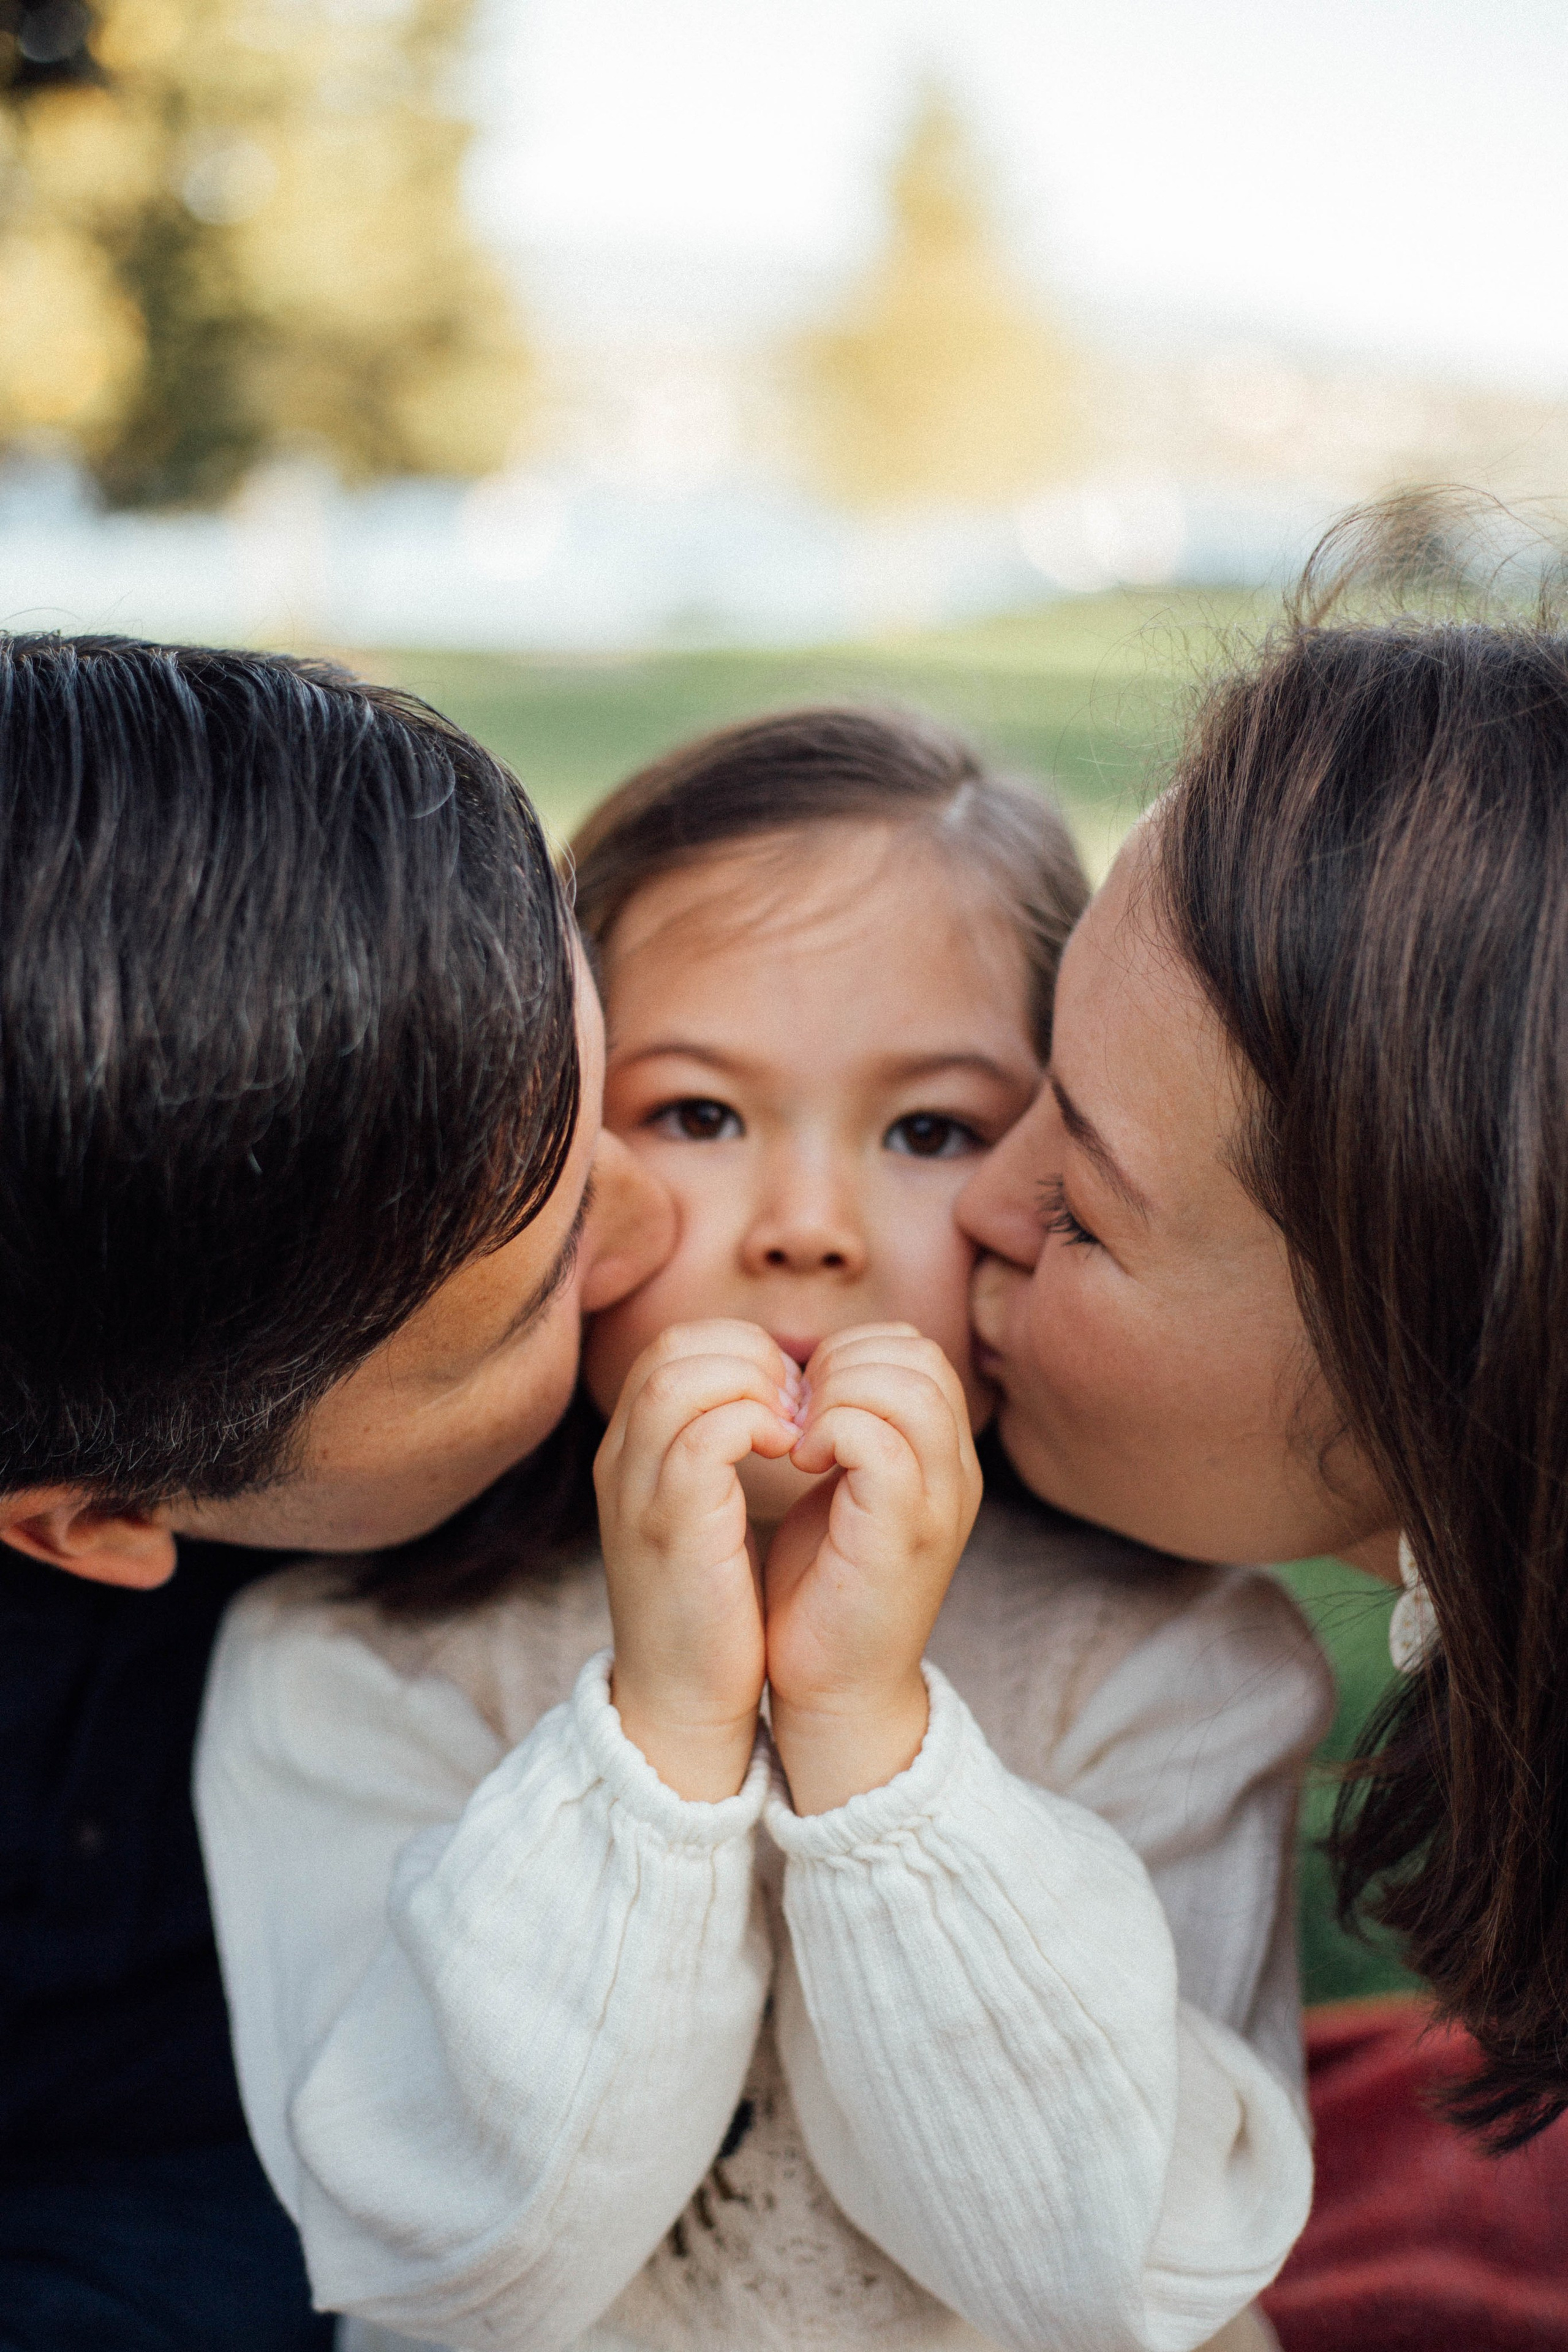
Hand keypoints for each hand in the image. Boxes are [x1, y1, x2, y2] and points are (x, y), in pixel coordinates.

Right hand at [596, 1320, 802, 1800]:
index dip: (741, 1350)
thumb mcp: (703, 1512)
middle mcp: (622, 1460)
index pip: (674, 1347)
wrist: (683, 1702)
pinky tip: (791, 1454)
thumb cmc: (712, 1607)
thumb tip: (779, 1390)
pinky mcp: (670, 1527)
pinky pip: (705, 1436)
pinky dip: (755, 1426)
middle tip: (800, 1406)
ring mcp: (638, 1491)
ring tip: (796, 1427)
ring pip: (681, 1378)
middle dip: (751, 1358)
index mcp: (632, 1451)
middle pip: (673, 1348)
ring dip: (755, 1386)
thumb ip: (716, 1447)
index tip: (790, 1395)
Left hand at [764, 1325, 981, 1814]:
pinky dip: (830, 1432)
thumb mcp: (842, 1491)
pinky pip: (879, 1440)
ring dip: (835, 1394)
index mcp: (941, 1457)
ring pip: (905, 1387)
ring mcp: (936, 1503)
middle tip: (796, 1417)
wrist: (833, 1692)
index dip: (850, 1354)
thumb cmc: (820, 1590)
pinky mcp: (903, 1534)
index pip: (916, 1353)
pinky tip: (799, 1462)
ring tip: (797, 1438)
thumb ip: (848, 1430)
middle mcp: (955, 1473)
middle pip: (918, 1358)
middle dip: (841, 1366)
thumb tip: (813, 1371)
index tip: (802, 1402)